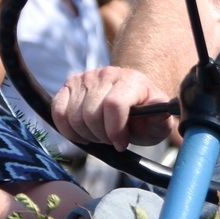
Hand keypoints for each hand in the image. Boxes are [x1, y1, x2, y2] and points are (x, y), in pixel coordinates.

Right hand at [52, 66, 175, 150]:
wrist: (131, 104)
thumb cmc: (145, 117)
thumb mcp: (159, 122)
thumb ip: (161, 116)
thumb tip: (160, 109)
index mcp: (132, 80)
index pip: (114, 105)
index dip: (115, 130)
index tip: (121, 144)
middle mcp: (108, 73)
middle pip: (92, 114)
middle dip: (101, 136)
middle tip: (110, 140)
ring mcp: (87, 77)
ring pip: (75, 116)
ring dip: (86, 135)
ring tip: (99, 135)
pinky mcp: (70, 84)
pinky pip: (58, 111)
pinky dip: (67, 129)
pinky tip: (81, 133)